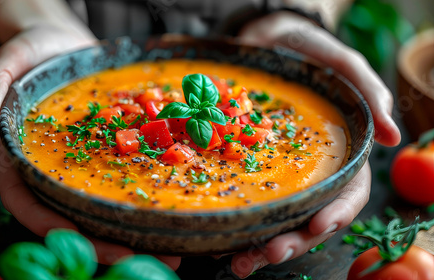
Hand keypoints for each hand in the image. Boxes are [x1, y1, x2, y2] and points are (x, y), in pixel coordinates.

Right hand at [0, 24, 180, 269]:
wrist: (64, 44)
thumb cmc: (32, 54)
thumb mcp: (9, 61)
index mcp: (20, 158)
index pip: (25, 201)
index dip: (48, 225)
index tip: (79, 241)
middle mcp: (51, 170)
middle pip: (71, 217)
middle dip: (100, 244)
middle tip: (134, 259)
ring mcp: (80, 167)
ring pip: (101, 209)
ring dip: (131, 234)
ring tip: (167, 252)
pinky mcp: (107, 155)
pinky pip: (125, 181)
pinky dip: (145, 201)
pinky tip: (172, 212)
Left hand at [227, 11, 397, 277]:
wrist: (266, 41)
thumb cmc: (309, 53)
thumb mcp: (341, 65)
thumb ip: (368, 94)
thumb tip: (394, 136)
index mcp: (339, 155)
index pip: (348, 193)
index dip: (337, 214)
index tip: (317, 227)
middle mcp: (310, 172)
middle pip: (309, 218)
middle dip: (292, 241)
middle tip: (268, 253)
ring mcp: (278, 174)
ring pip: (277, 220)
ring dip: (260, 245)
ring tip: (239, 261)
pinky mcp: (246, 170)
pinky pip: (244, 202)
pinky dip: (234, 225)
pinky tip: (220, 242)